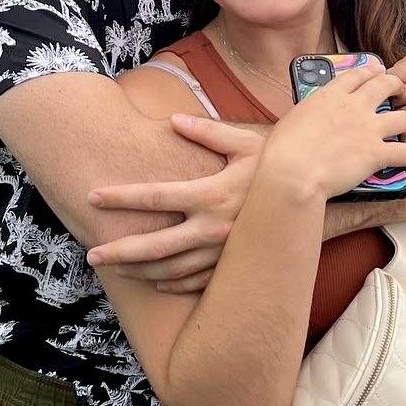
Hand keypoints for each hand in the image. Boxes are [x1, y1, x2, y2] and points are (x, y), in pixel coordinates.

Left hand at [86, 117, 264, 291]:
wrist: (313, 194)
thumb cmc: (277, 162)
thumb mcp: (244, 141)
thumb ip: (207, 131)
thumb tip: (174, 121)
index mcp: (211, 194)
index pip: (154, 197)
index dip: (120, 198)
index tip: (92, 198)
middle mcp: (214, 228)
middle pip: (155, 246)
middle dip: (119, 252)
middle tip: (92, 255)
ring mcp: (224, 252)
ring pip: (173, 270)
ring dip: (140, 272)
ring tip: (115, 270)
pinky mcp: (234, 265)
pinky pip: (198, 282)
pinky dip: (173, 284)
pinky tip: (155, 283)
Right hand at [263, 63, 405, 200]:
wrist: (291, 172)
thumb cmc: (284, 150)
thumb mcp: (294, 117)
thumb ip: (310, 111)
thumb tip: (311, 116)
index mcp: (331, 95)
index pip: (358, 73)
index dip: (371, 70)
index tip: (377, 70)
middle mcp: (354, 107)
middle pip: (386, 85)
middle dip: (397, 85)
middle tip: (399, 91)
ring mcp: (368, 129)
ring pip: (405, 117)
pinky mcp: (377, 153)